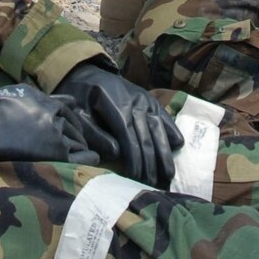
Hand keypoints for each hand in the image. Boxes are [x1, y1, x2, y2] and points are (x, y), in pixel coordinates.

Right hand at [0, 83, 100, 171]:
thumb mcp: (21, 95)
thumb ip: (47, 98)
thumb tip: (73, 101)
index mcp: (48, 103)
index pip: (68, 111)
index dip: (71, 121)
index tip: (71, 127)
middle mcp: (56, 119)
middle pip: (74, 128)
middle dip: (76, 135)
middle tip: (76, 142)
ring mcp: (57, 138)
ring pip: (77, 142)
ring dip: (80, 147)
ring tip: (81, 153)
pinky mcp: (56, 156)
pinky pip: (79, 158)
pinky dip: (87, 158)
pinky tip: (92, 159)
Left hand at [54, 63, 182, 187]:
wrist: (88, 72)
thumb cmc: (81, 98)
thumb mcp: (79, 115)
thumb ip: (95, 134)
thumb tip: (117, 154)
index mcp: (114, 104)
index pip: (127, 135)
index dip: (133, 158)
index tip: (135, 178)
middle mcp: (134, 101)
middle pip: (145, 136)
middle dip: (149, 163)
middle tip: (152, 185)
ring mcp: (145, 99)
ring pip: (158, 129)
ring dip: (164, 153)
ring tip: (168, 174)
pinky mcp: (151, 100)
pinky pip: (164, 117)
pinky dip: (172, 130)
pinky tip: (178, 146)